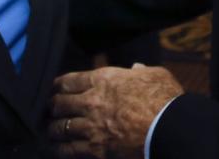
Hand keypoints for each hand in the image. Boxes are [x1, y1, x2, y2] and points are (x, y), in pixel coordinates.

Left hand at [48, 64, 183, 157]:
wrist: (169, 128)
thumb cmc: (165, 99)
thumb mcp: (153, 75)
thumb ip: (140, 71)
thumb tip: (136, 68)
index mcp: (104, 79)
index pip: (69, 81)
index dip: (57, 85)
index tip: (53, 89)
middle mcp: (92, 101)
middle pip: (59, 103)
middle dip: (52, 107)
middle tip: (49, 110)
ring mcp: (92, 126)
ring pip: (60, 127)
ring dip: (53, 129)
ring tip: (50, 130)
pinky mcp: (96, 149)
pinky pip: (69, 150)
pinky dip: (60, 150)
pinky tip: (57, 149)